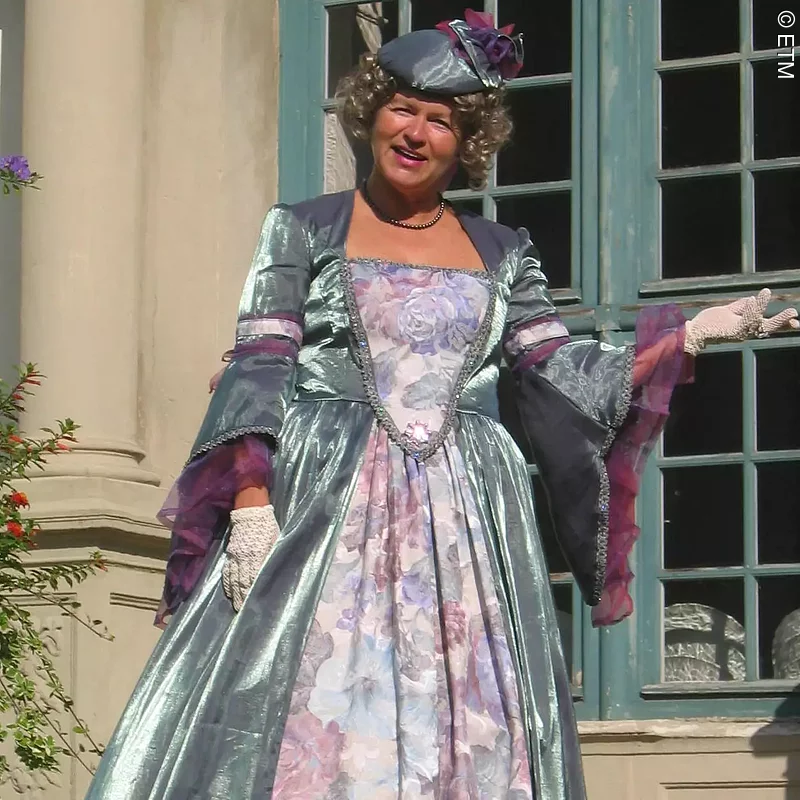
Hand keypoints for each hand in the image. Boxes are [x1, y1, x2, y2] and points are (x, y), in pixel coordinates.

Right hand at [221, 504, 279, 610]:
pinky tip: (228, 590)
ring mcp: (235, 555)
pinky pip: (227, 570)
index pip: (253, 578)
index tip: (252, 604)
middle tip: (242, 610)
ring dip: (234, 592)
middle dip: (242, 596)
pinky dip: (227, 582)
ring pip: (233, 578)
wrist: (251, 511)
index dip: (252, 591)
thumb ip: (271, 556)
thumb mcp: (275, 540)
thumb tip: (272, 572)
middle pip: (242, 581)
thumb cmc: (267, 526)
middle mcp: (244, 557)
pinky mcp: (230, 553)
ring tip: (235, 605)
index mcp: (256, 554)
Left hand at [684, 289, 798, 355]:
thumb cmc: (711, 322)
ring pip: (758, 322)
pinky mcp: (732, 331)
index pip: (769, 325)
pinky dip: (753, 309)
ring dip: (765, 308)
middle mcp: (747, 331)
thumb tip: (753, 298)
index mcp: (748, 326)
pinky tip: (755, 298)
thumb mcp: (729, 311)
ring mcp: (740, 332)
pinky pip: (746, 320)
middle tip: (794, 313)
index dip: (783, 323)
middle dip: (781, 321)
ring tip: (768, 293)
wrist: (694, 330)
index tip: (797, 322)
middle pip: (768, 327)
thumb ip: (741, 305)